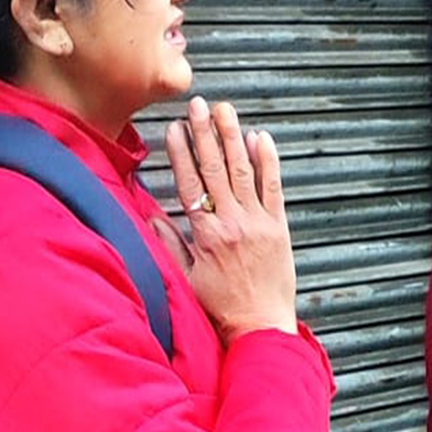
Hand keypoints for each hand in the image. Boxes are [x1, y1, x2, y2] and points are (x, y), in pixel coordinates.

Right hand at [164, 97, 298, 343]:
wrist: (260, 326)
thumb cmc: (221, 308)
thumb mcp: (185, 278)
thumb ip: (169, 244)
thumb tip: (151, 215)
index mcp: (205, 234)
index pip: (188, 183)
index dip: (180, 153)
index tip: (174, 128)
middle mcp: (232, 222)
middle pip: (214, 168)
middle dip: (204, 133)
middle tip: (197, 105)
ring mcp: (258, 222)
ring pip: (243, 170)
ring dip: (232, 137)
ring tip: (224, 111)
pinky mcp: (280, 227)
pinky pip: (273, 187)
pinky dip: (268, 161)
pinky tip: (261, 138)